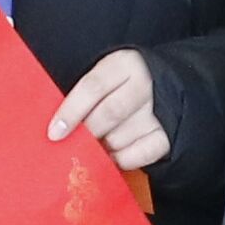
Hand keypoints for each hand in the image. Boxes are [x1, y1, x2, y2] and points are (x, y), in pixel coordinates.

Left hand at [50, 51, 170, 172]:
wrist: (170, 86)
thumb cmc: (122, 84)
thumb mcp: (106, 75)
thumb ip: (85, 95)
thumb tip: (57, 126)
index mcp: (123, 64)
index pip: (93, 87)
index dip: (71, 111)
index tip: (54, 133)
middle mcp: (144, 84)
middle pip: (109, 114)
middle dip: (87, 133)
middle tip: (75, 142)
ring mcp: (160, 110)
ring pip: (120, 138)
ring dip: (103, 147)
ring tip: (99, 141)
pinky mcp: (167, 135)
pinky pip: (138, 155)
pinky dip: (120, 160)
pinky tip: (114, 154)